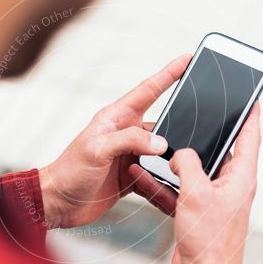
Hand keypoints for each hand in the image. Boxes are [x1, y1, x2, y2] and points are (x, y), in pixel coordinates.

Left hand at [38, 54, 190, 228]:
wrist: (58, 203)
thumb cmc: (69, 172)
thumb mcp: (97, 150)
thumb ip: (129, 141)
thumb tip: (161, 142)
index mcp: (115, 118)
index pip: (148, 91)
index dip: (168, 74)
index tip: (187, 59)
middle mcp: (125, 133)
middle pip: (161, 121)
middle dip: (181, 120)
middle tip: (204, 117)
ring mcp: (130, 155)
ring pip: (162, 150)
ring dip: (173, 155)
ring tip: (187, 159)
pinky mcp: (133, 176)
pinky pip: (157, 173)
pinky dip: (166, 177)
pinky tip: (174, 181)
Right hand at [168, 103, 261, 263]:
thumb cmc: (208, 239)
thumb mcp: (196, 192)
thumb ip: (187, 164)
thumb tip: (179, 154)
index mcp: (241, 177)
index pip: (250, 137)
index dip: (251, 114)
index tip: (252, 96)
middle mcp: (231, 187)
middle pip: (219, 152)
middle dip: (203, 135)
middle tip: (193, 114)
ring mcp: (213, 202)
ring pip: (192, 172)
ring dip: (173, 163)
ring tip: (155, 146)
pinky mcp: (196, 215)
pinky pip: (177, 192)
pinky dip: (161, 185)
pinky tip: (140, 176)